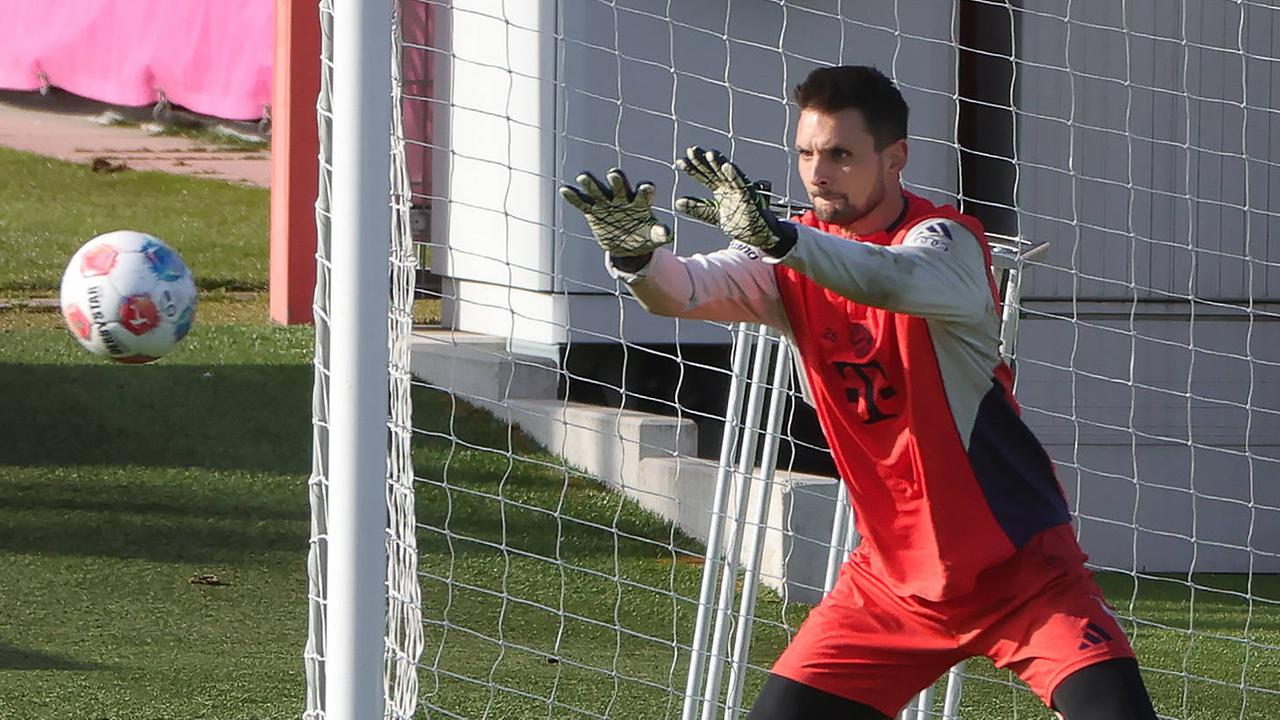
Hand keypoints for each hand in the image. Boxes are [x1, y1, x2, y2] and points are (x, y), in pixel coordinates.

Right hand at [559, 168, 672, 256]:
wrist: (628, 247)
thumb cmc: (644, 238)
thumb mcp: (654, 238)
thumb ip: (660, 234)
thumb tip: (667, 232)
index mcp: (641, 202)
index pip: (644, 192)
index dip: (646, 190)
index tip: (647, 187)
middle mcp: (623, 197)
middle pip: (620, 185)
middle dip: (617, 180)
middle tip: (614, 175)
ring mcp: (607, 203)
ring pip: (598, 189)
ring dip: (591, 183)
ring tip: (583, 177)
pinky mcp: (593, 211)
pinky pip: (582, 202)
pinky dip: (573, 197)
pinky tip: (565, 190)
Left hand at [674, 146, 788, 251]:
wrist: (755, 234)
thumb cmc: (737, 222)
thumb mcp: (712, 215)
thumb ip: (697, 208)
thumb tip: (677, 202)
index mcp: (719, 189)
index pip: (703, 176)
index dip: (692, 169)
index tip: (679, 161)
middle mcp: (728, 185)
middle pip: (713, 171)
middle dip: (702, 161)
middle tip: (691, 150)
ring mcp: (738, 189)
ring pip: (727, 174)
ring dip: (719, 163)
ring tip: (709, 154)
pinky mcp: (748, 197)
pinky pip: (741, 184)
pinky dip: (734, 175)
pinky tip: (727, 166)